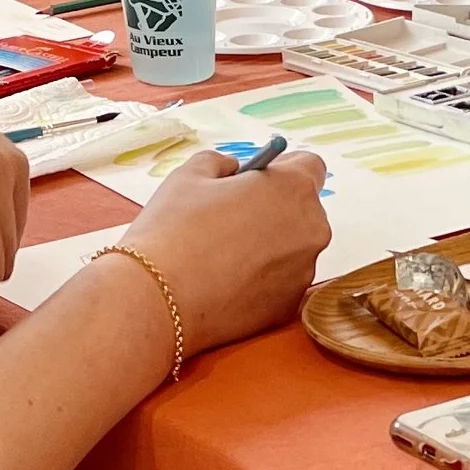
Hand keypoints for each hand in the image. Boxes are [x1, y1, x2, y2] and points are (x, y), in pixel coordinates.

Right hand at [122, 146, 329, 355]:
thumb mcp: (191, 175)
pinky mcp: (288, 306)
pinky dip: (261, 279)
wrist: (158, 299)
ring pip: (291, 248)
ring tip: (223, 253)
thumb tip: (232, 170)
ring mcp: (304, 272)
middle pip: (301, 209)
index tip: (256, 179)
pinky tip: (225, 280)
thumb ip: (221, 163)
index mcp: (294, 188)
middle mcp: (311, 229)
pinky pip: (280, 282)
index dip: (280, 169)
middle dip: (274, 208)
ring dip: (268, 245)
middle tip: (231, 216)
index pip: (309, 166)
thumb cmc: (174, 230)